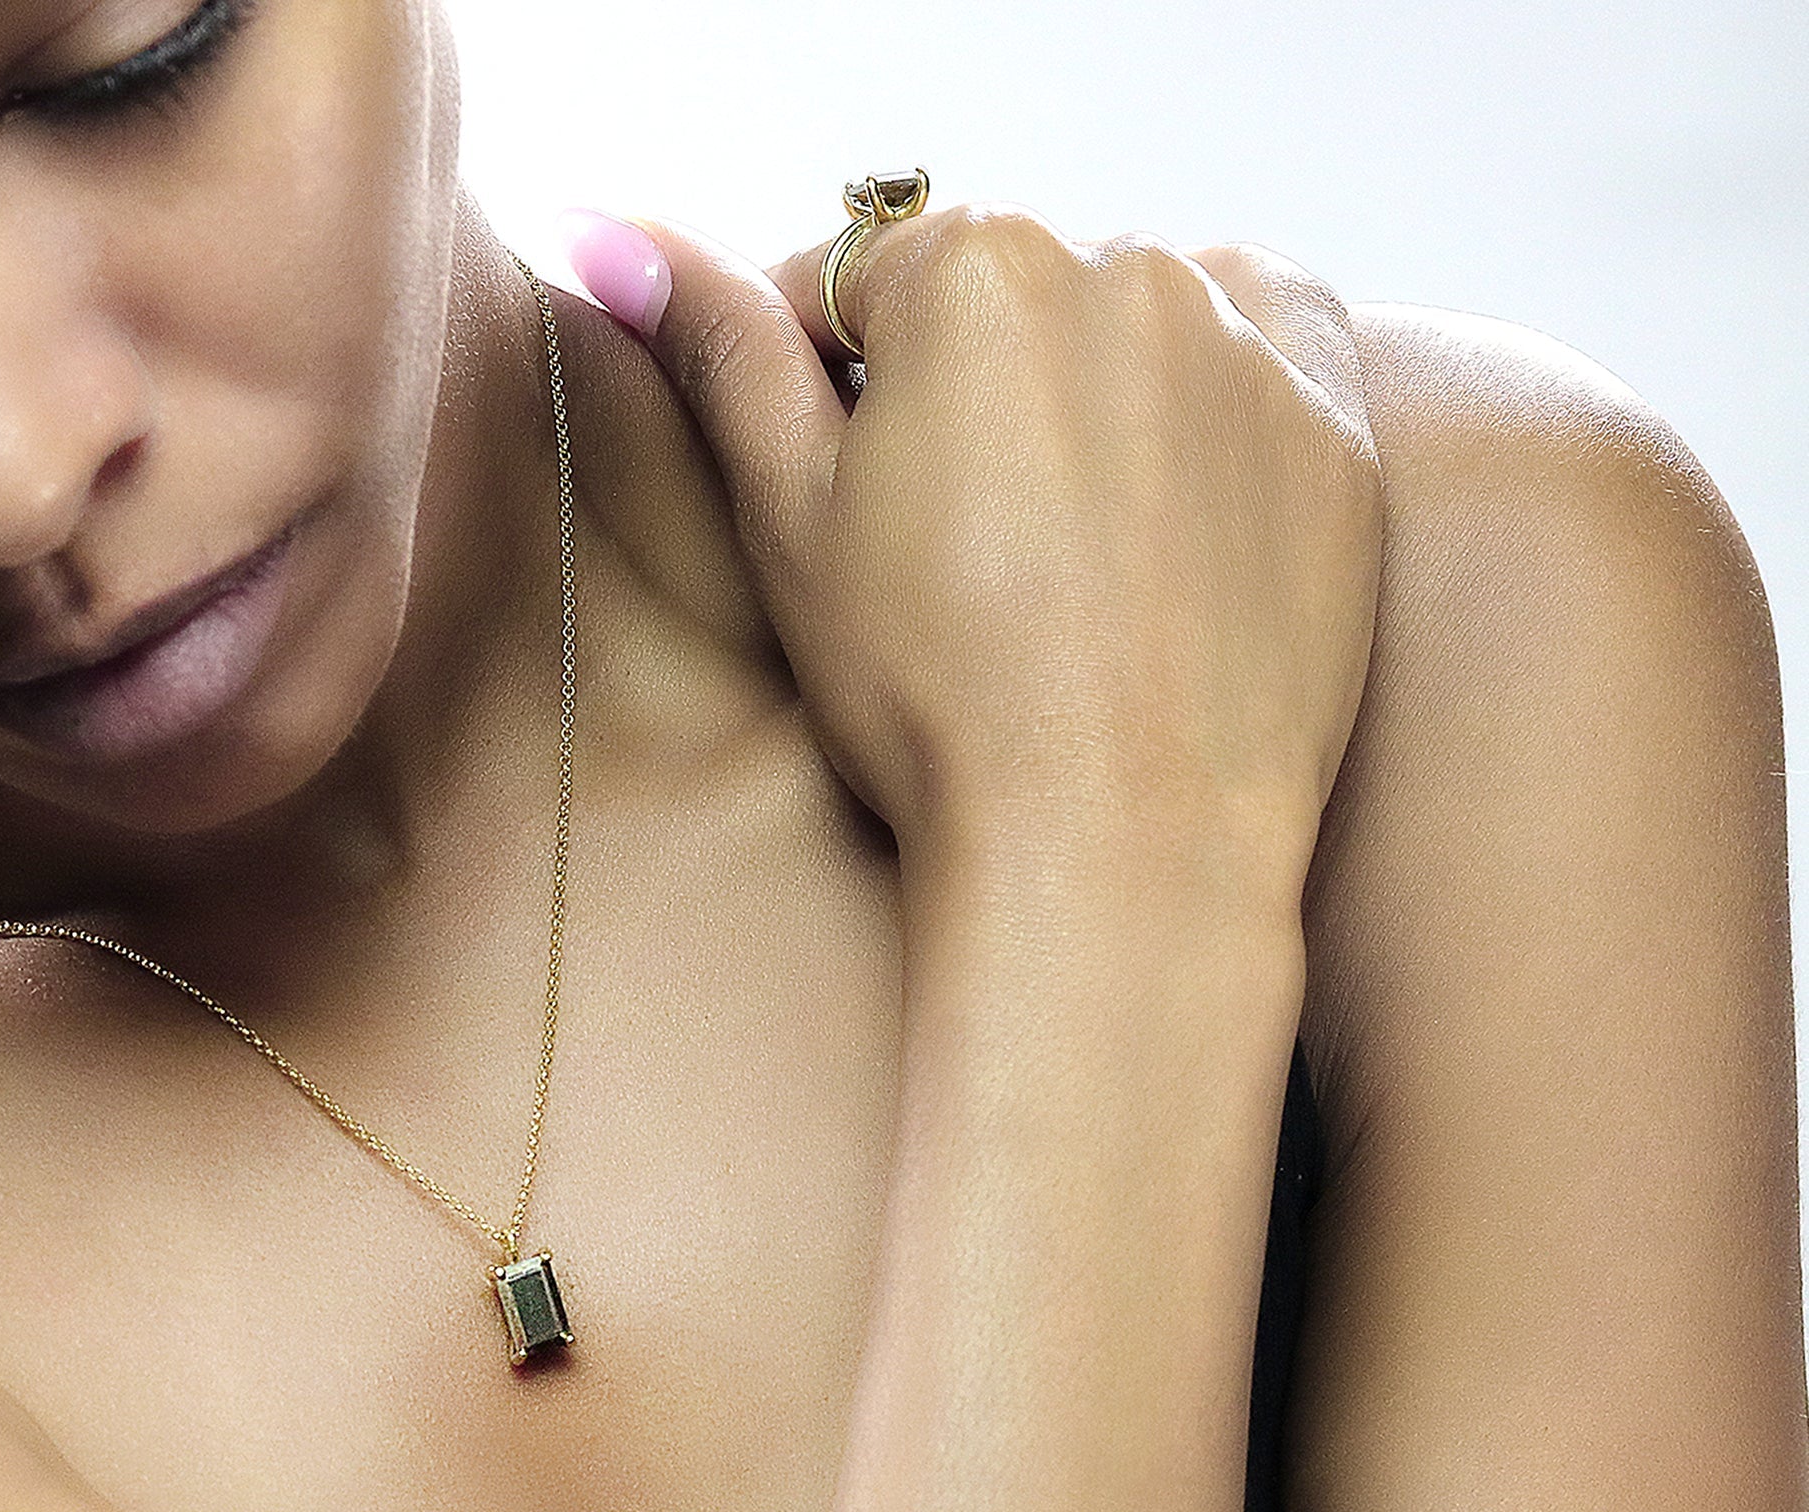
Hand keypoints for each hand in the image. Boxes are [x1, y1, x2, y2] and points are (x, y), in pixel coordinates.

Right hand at [564, 201, 1380, 893]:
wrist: (1124, 843)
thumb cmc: (940, 700)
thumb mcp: (790, 516)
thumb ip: (719, 349)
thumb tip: (615, 232)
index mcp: (974, 267)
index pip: (852, 280)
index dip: (818, 389)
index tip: (836, 492)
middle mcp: (1126, 265)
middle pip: (995, 295)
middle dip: (955, 385)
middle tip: (945, 548)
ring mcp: (1246, 338)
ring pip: (1118, 319)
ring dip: (1078, 389)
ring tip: (1052, 549)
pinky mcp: (1331, 418)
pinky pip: (1251, 356)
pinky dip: (1201, 403)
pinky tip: (1153, 518)